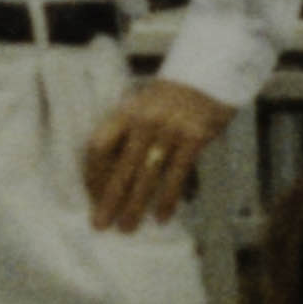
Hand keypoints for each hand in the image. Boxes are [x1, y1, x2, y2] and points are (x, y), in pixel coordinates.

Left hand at [84, 67, 229, 230]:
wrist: (210, 75)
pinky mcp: (194, 137)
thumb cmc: (173, 98)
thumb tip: (114, 177)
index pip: (99, 145)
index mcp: (126, 111)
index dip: (93, 174)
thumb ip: (128, 134)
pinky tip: (162, 217)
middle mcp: (145, 120)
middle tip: (101, 225)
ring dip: (136, 205)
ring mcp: (170, 129)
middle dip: (109, 199)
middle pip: (121, 167)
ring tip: (127, 228)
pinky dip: (168, 199)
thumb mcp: (143, 108)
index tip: (92, 197)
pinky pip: (176, 175)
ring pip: (147, 175)